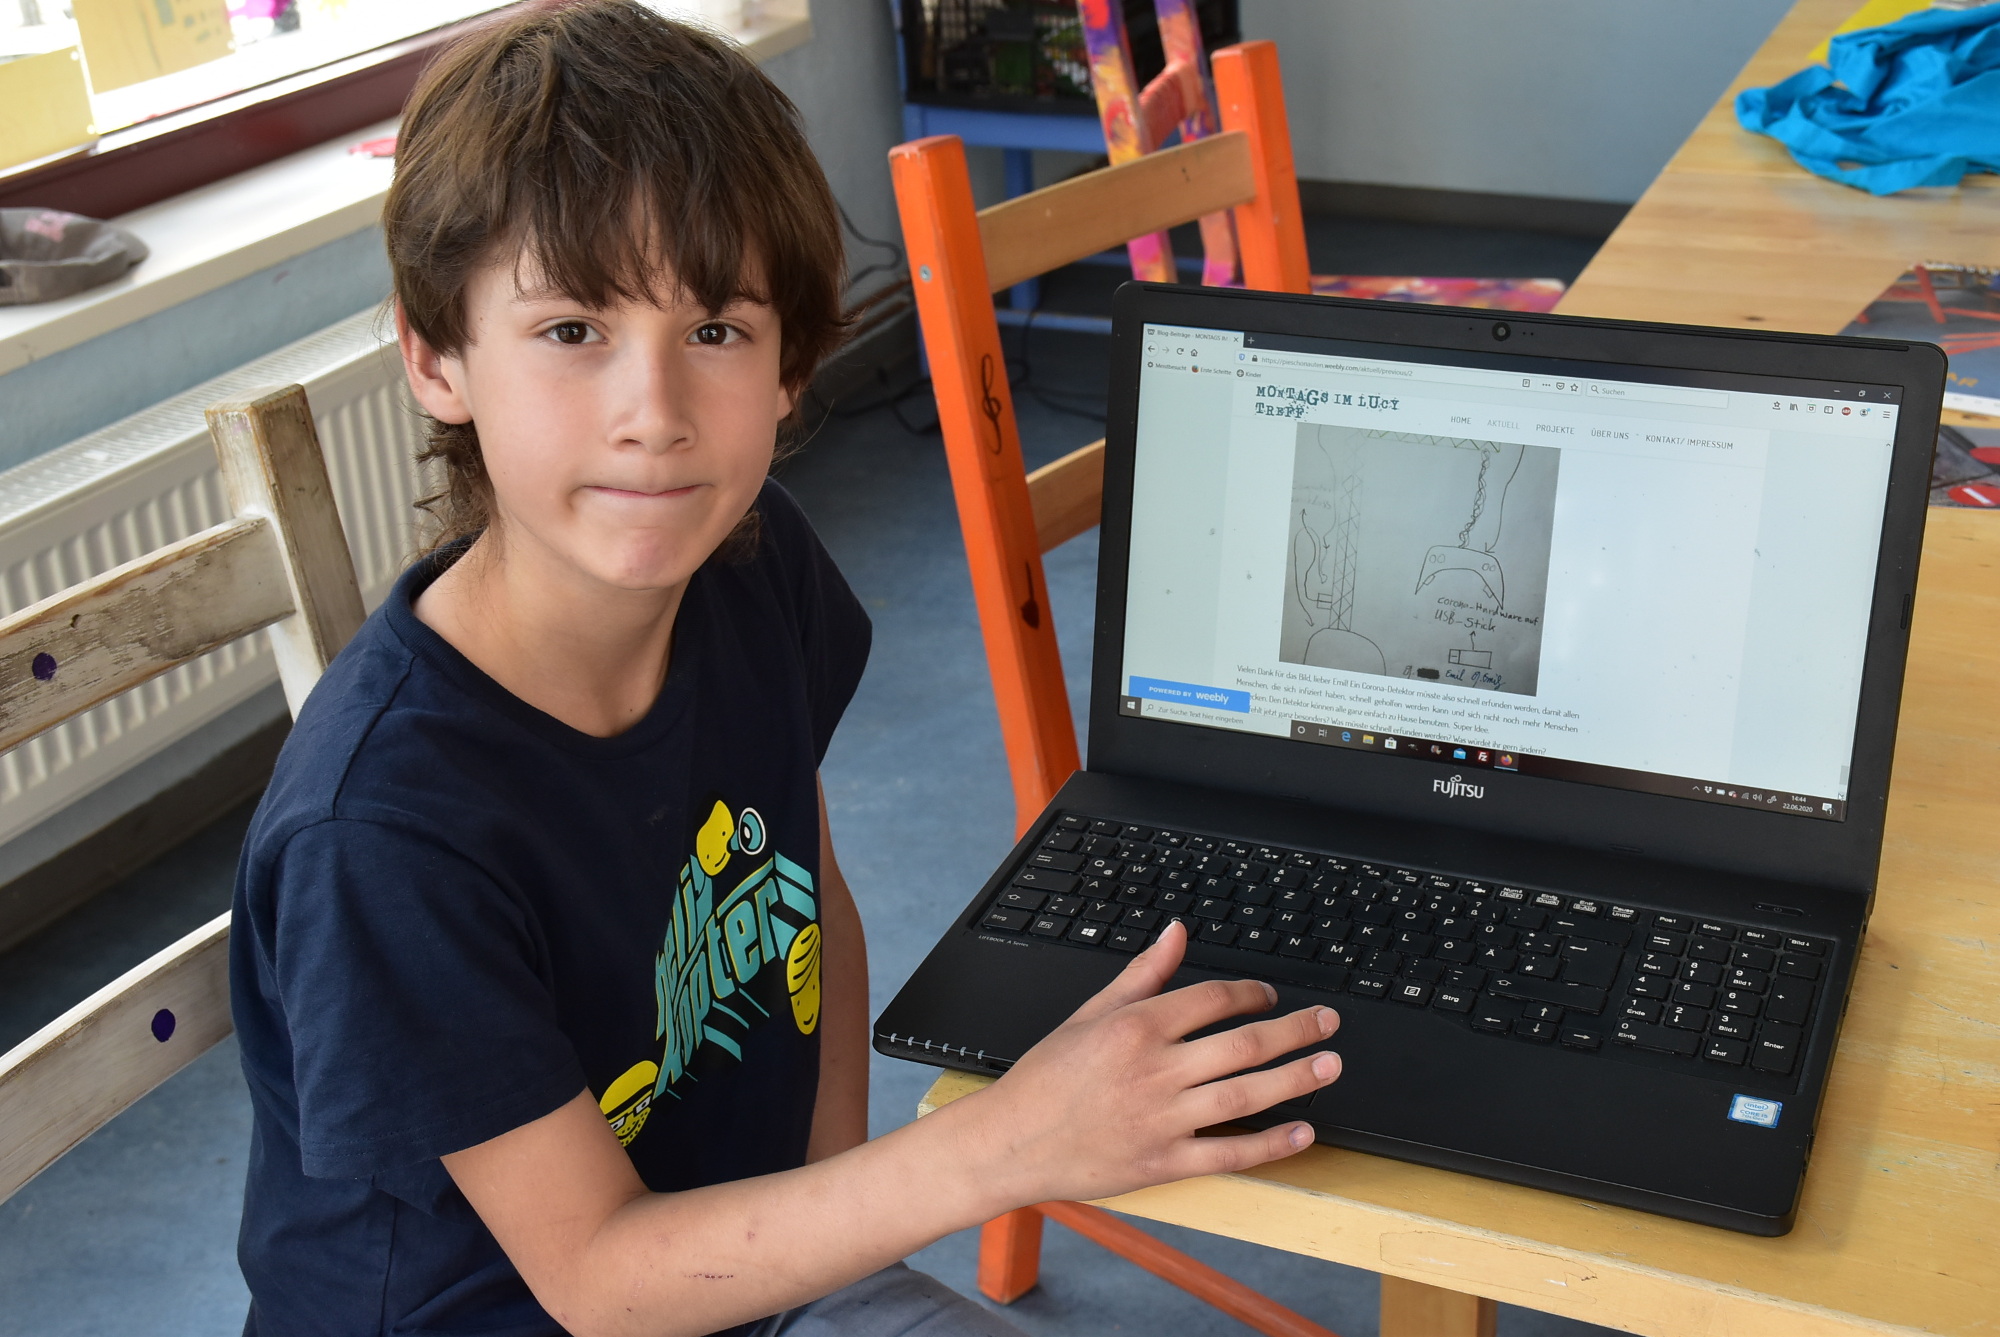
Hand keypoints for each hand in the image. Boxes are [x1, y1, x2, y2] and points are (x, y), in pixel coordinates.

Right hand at [952, 920, 1341, 1207]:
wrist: (1011, 1142)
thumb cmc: (1047, 1077)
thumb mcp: (1090, 1013)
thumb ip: (1142, 974)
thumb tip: (1176, 934)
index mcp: (1136, 1026)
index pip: (1214, 1000)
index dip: (1253, 994)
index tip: (1270, 997)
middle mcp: (1154, 1070)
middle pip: (1243, 1044)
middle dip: (1295, 1031)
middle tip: (1329, 1023)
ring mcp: (1161, 1119)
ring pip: (1246, 1095)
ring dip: (1295, 1078)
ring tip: (1329, 1066)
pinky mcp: (1162, 1163)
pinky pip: (1228, 1153)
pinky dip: (1270, 1145)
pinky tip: (1302, 1132)